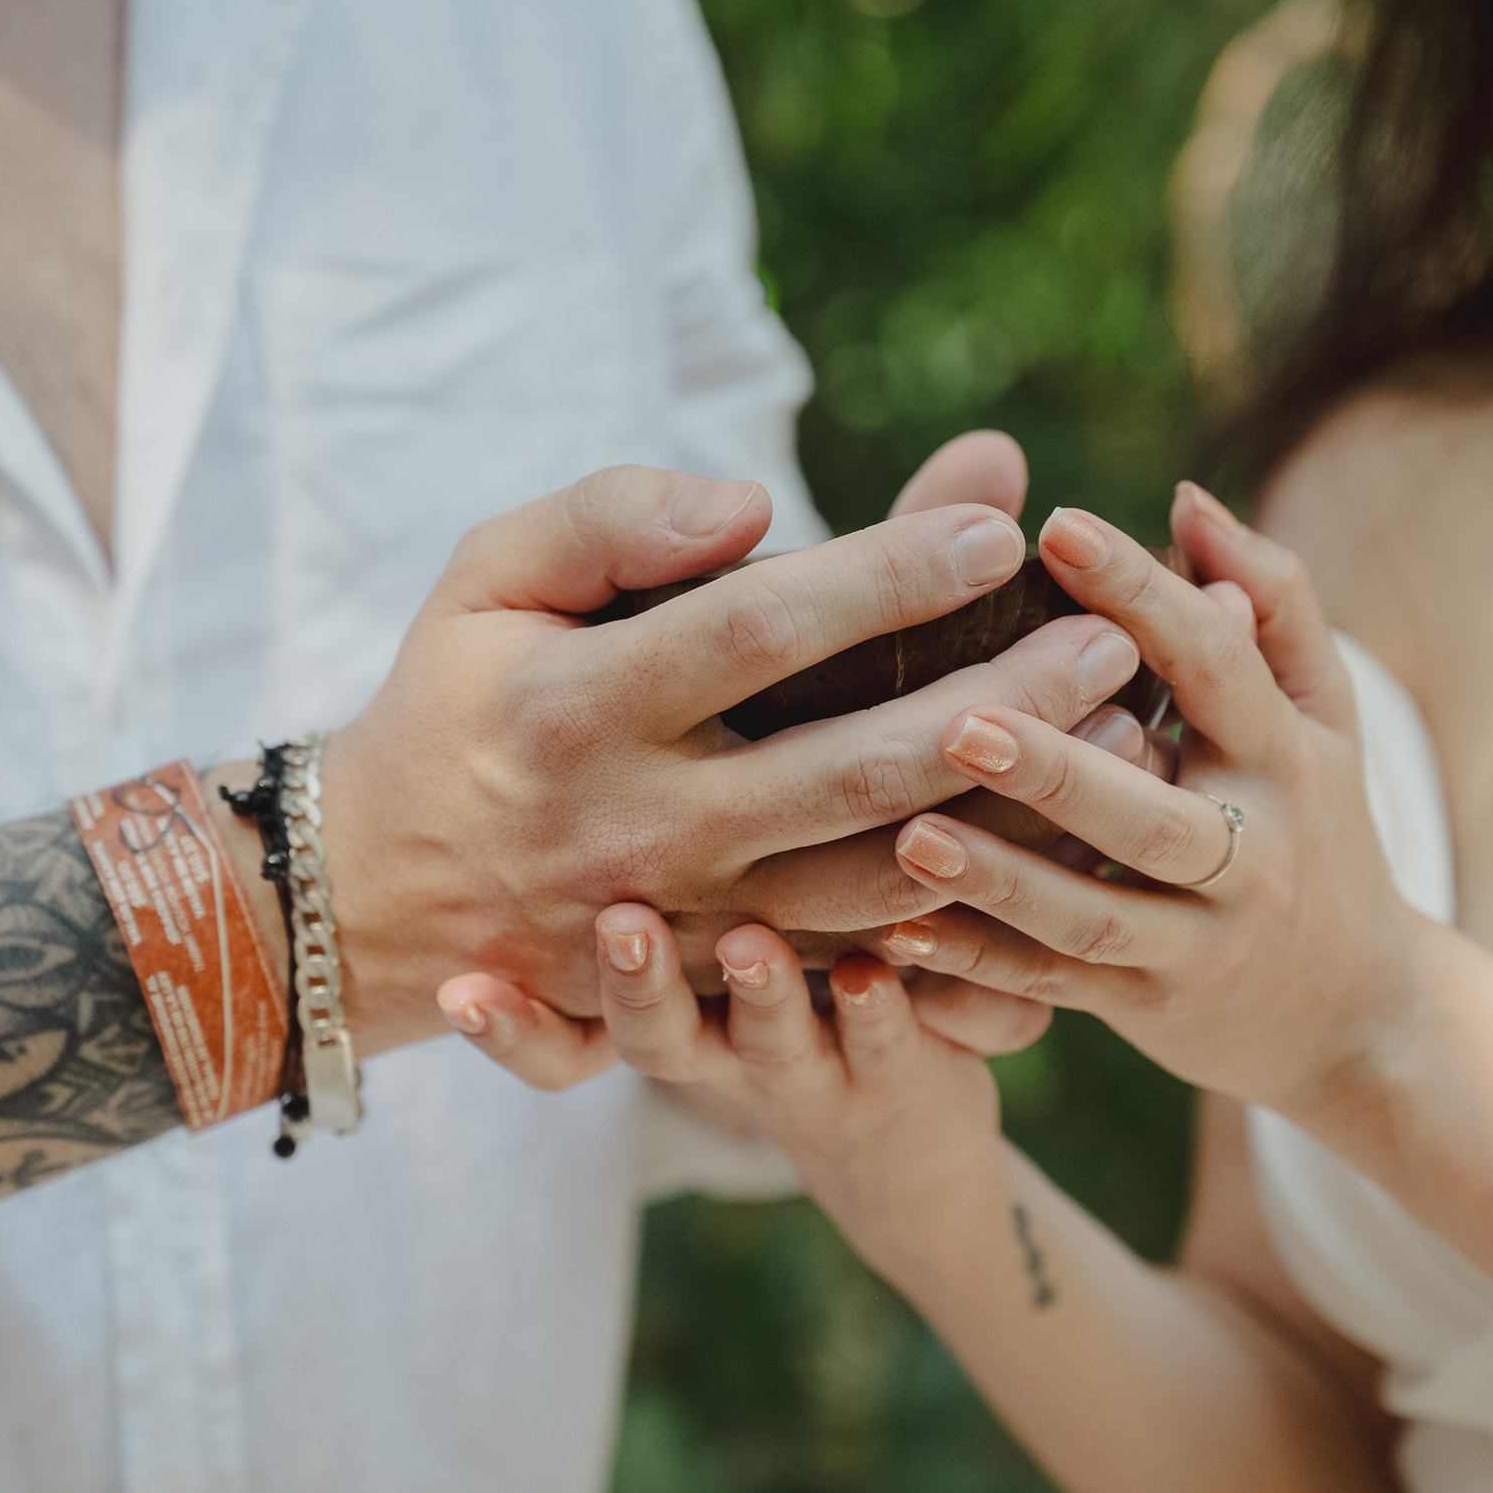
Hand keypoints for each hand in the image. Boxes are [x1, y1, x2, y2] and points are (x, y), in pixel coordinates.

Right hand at [294, 439, 1141, 1056]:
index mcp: (575, 708)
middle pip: (843, 774)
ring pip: (868, 892)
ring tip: (1113, 750)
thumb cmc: (456, 696)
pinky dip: (953, 933)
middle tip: (1112, 646)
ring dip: (1002, 829)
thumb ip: (609, 519)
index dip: (882, 578)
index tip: (998, 525)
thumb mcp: (487, 575)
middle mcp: (634, 827)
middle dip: (994, 710)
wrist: (379, 896)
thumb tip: (752, 501)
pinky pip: (846, 971)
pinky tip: (1050, 874)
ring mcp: (677, 928)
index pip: (753, 633)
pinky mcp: (708, 991)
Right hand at [447, 903, 1008, 1276]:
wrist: (901, 1145)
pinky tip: (876, 968)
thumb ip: (643, 852)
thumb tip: (563, 730)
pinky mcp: (897, 1076)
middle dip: (630, 984)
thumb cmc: (778, 988)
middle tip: (618, 925)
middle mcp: (716, 1048)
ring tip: (748, 946)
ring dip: (758, 994)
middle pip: (653, 1035)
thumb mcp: (700, 934)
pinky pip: (885, 1047)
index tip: (455, 991)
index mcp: (650, 1007)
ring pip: (770, 1043)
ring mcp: (806, 1069)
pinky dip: (877, 1011)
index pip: (557, 1026)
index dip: (508, 1023)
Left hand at [867, 483, 1425, 1118]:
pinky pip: (1050, 989)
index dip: (1143, 597)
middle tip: (957, 720)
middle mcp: (1247, 855)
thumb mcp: (1323, 716)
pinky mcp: (1143, 1007)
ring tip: (908, 838)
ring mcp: (1195, 943)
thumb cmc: (1317, 825)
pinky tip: (892, 934)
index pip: (1216, 667)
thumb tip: (1189, 501)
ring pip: (1090, 918)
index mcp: (1283, 758)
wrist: (1359, 1015)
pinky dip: (976, 970)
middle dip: (1056, 773)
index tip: (1056, 525)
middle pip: (1150, 816)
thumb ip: (1272, 602)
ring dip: (999, 882)